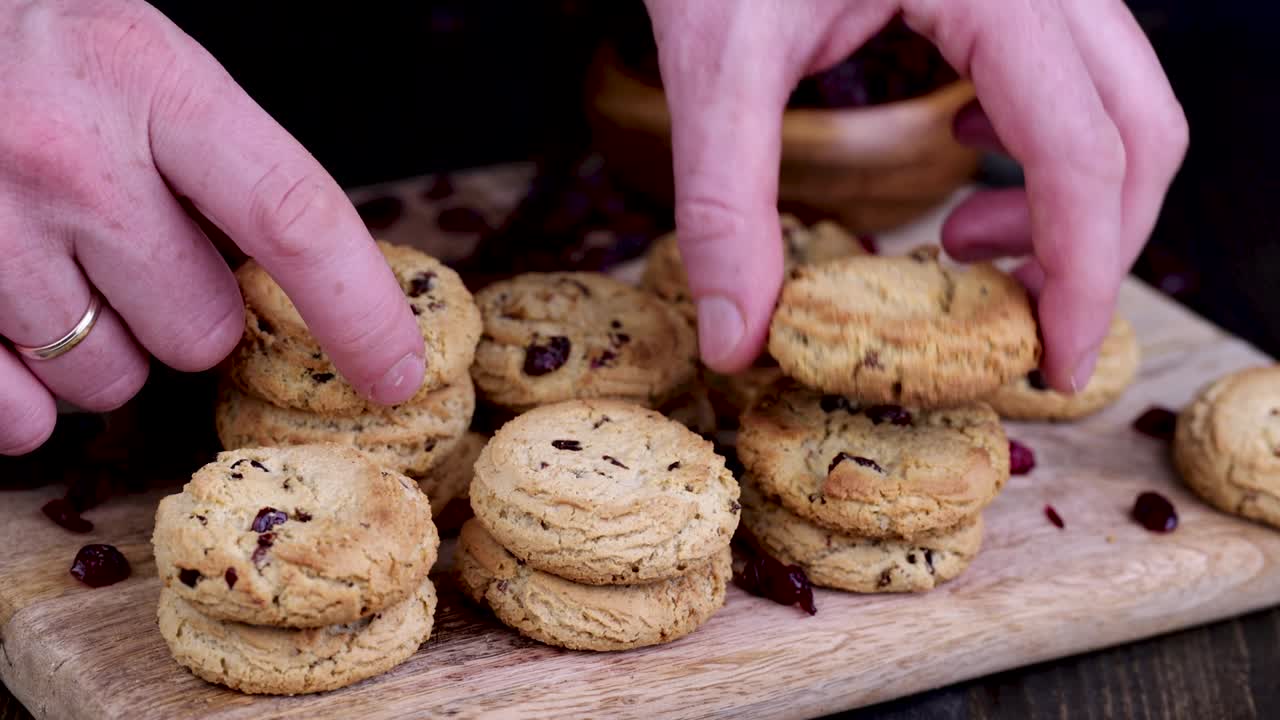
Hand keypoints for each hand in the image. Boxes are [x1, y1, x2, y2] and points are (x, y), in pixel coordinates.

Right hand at [0, 0, 424, 454]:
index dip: (359, 309)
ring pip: (110, 381)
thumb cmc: (41, 47)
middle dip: (188, 311)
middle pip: (202, 331)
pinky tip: (15, 326)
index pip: (292, 218)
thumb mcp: (143, 61)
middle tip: (138, 249)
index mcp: (149, 81)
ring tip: (60, 264)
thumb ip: (220, 158)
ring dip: (105, 346)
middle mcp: (68, 159)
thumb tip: (310, 276)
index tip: (398, 372)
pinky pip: (21, 418)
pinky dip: (30, 396)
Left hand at [645, 0, 1187, 391]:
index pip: (1084, 149)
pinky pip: (1075, 72)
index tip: (1056, 364)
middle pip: (1136, 128)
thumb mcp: (717, 63)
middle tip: (1018, 322)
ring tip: (962, 241)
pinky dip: (1042, 143)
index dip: (1084, 274)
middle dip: (1092, 246)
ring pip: (1119, 102)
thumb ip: (726, 201)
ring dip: (1069, 199)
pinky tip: (965, 157)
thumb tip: (740, 340)